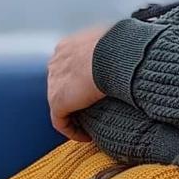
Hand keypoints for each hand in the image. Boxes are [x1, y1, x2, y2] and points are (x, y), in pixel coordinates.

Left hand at [47, 23, 109, 139]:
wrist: (112, 56)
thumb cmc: (119, 47)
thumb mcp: (114, 41)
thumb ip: (110, 49)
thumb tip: (125, 53)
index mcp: (67, 47)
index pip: (68, 67)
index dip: (78, 81)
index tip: (92, 90)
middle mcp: (56, 63)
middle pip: (60, 85)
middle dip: (74, 98)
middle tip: (91, 109)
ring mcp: (54, 83)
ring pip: (60, 105)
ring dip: (74, 116)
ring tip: (89, 126)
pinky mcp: (57, 102)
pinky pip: (61, 122)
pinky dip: (73, 131)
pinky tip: (87, 137)